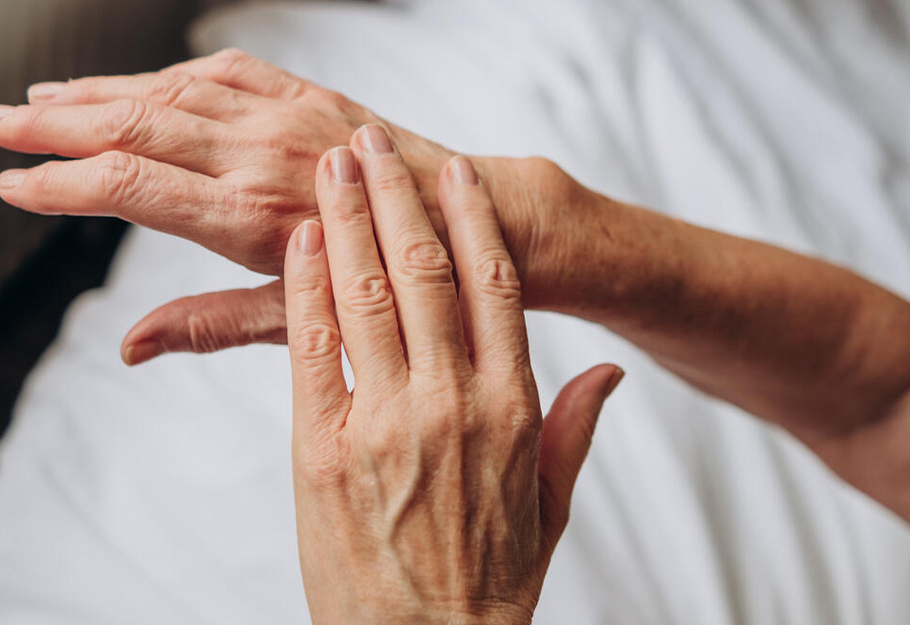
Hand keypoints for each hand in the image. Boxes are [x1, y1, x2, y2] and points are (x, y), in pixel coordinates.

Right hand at [0, 49, 557, 364]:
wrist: (470, 218)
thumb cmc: (394, 283)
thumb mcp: (302, 321)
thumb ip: (211, 325)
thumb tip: (127, 348)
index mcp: (255, 218)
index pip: (133, 190)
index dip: (64, 185)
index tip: (13, 185)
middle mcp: (266, 157)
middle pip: (138, 127)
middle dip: (58, 123)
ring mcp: (289, 118)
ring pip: (173, 91)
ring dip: (102, 89)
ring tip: (45, 95)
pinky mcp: (311, 94)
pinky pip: (227, 69)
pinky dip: (172, 71)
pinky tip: (138, 77)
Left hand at [283, 126, 621, 623]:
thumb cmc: (490, 580)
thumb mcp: (552, 505)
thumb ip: (577, 426)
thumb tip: (611, 369)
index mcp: (514, 408)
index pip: (495, 285)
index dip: (472, 219)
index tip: (455, 173)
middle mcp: (454, 402)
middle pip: (425, 270)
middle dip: (397, 196)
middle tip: (375, 146)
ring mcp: (386, 422)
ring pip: (368, 293)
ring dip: (347, 220)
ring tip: (333, 168)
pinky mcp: (323, 449)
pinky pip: (313, 348)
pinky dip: (304, 286)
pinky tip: (298, 242)